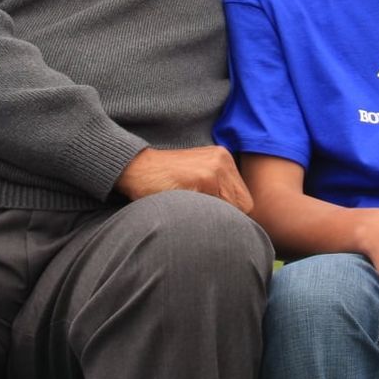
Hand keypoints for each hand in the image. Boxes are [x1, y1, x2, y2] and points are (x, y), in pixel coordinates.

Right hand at [116, 146, 252, 213]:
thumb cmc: (161, 180)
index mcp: (223, 158)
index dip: (231, 214)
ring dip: (216, 217)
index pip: (244, 199)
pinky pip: (217, 209)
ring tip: (193, 212)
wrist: (134, 168)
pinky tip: (187, 208)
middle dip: (227, 217)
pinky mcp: (205, 176)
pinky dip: (205, 215)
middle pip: (243, 205)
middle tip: (203, 218)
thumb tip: (234, 220)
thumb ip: (215, 190)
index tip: (212, 217)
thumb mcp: (194, 177)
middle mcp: (223, 158)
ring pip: (233, 209)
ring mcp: (215, 166)